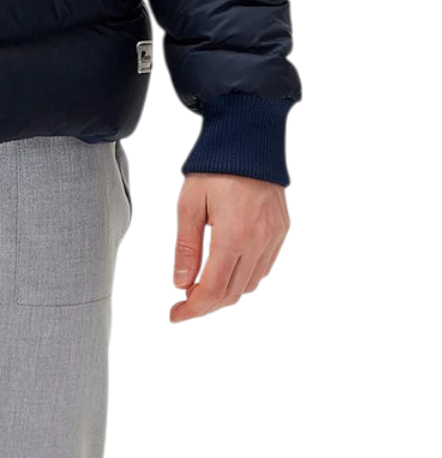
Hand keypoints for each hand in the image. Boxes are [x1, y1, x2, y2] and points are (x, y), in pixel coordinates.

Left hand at [169, 173, 291, 323]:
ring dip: (224, 293)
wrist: (248, 143)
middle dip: (206, 304)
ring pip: (249, 284)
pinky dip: (243, 279)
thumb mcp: (190, 202)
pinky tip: (226, 273)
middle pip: (232, 292)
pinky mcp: (279, 233)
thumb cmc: (218, 166)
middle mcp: (257, 241)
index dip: (193, 307)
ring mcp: (272, 239)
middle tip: (185, 304)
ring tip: (200, 287)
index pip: (213, 288)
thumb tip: (181, 280)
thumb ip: (185, 245)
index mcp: (233, 234)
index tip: (178, 314)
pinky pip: (262, 269)